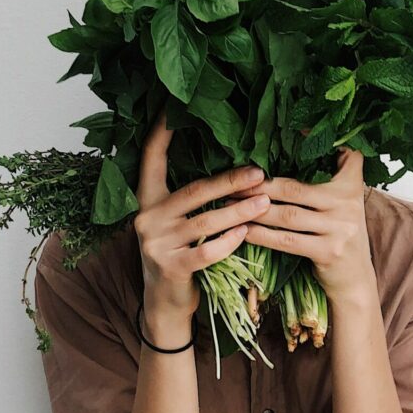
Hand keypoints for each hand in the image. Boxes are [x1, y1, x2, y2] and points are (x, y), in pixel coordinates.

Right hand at [134, 110, 270, 340]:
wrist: (164, 304)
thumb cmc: (180, 253)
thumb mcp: (176, 222)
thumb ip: (191, 199)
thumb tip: (233, 169)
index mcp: (147, 200)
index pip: (150, 159)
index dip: (161, 133)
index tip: (173, 109)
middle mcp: (147, 218)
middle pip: (194, 191)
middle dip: (230, 181)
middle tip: (259, 172)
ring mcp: (156, 244)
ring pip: (206, 222)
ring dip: (239, 212)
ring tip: (265, 203)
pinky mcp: (170, 268)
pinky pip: (207, 251)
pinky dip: (229, 241)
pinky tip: (247, 233)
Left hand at [231, 147, 374, 303]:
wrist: (355, 279)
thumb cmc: (339, 233)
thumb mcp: (344, 201)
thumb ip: (328, 176)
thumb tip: (294, 142)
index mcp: (351, 184)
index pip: (341, 155)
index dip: (315, 142)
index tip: (290, 130)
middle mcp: (348, 203)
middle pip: (295, 188)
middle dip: (261, 185)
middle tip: (234, 181)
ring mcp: (340, 228)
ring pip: (288, 215)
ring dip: (255, 209)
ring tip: (231, 204)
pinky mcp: (328, 251)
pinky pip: (287, 241)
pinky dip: (262, 235)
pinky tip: (244, 229)